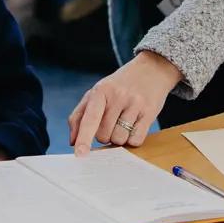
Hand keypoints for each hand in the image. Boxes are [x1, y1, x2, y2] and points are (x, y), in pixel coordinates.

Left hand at [68, 51, 182, 154]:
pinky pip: (136, 140)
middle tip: (111, 121)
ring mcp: (135, 104)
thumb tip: (72, 141)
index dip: (83, 138)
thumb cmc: (119, 85)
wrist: (151, 69)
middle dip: (104, 134)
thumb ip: (80, 115)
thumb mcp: (97, 92)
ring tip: (124, 122)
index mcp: (101, 90)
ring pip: (119, 139)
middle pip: (103, 135)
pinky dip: (133, 139)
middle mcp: (118, 96)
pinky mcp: (150, 113)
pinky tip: (134, 125)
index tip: (79, 153)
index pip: (90, 118)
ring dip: (119, 137)